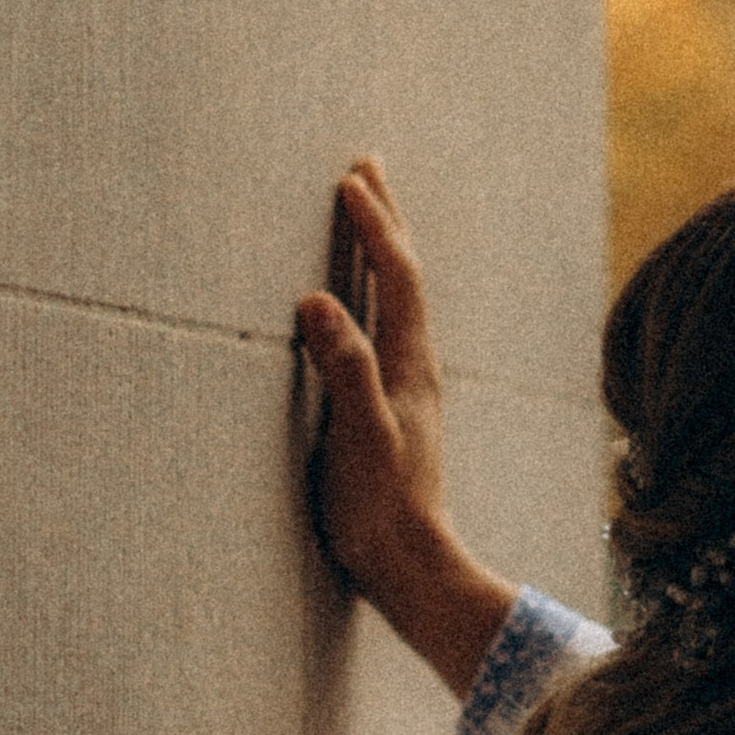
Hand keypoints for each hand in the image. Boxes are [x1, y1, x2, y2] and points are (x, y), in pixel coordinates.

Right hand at [294, 158, 514, 700]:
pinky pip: (383, 328)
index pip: (396, 278)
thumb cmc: (380, 508)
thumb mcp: (358, 435)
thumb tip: (319, 299)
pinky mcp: (391, 410)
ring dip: (380, 251)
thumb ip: (344, 369)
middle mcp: (415, 368)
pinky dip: (371, 294)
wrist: (410, 567)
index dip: (374, 227)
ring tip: (365, 216)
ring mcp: (406, 388)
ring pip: (396, 300)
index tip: (350, 180)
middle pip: (405, 277)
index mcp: (409, 367)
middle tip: (368, 168)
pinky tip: (360, 304)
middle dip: (386, 220)